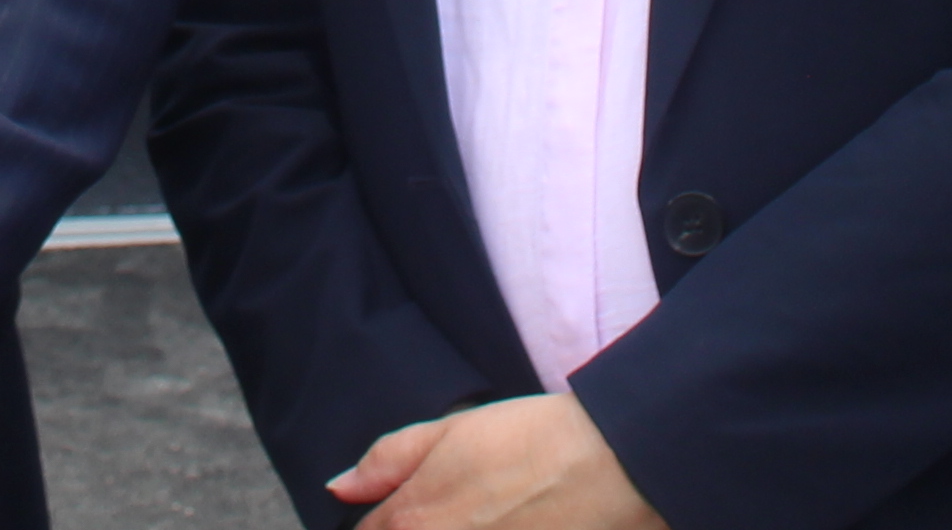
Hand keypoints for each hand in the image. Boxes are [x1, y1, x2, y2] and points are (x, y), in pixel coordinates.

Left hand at [329, 395, 667, 529]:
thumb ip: (387, 461)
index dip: (376, 525)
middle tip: (457, 509)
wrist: (611, 466)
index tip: (402, 515)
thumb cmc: (532, 441)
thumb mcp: (450, 431)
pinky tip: (509, 528)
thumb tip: (340, 489)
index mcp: (410, 521)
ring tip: (485, 516)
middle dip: (412, 529)